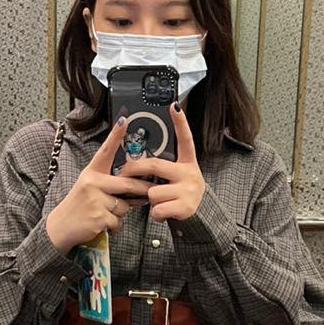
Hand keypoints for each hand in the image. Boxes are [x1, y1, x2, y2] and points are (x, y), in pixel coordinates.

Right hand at [45, 117, 149, 252]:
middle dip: (142, 190)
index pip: (105, 151)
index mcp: (91, 172)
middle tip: (151, 191)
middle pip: (127, 184)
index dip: (115, 135)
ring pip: (124, 206)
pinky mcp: (99, 216)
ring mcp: (95, 199)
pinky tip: (101, 224)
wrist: (60, 227)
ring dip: (120, 213)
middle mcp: (92, 182)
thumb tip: (136, 187)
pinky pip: (118, 221)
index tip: (124, 120)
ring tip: (104, 213)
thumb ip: (110, 185)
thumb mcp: (90, 189)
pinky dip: (114, 226)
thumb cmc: (80, 206)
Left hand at [116, 102, 205, 222]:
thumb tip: (135, 163)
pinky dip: (156, 214)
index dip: (180, 123)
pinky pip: (157, 208)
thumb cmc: (181, 195)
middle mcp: (190, 174)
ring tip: (161, 202)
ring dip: (150, 200)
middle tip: (124, 173)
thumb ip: (163, 170)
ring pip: (152, 191)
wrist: (199, 219)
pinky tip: (165, 212)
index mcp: (188, 164)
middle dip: (134, 170)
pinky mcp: (185, 207)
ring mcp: (188, 191)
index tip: (174, 106)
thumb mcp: (178, 178)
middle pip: (154, 165)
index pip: (185, 140)